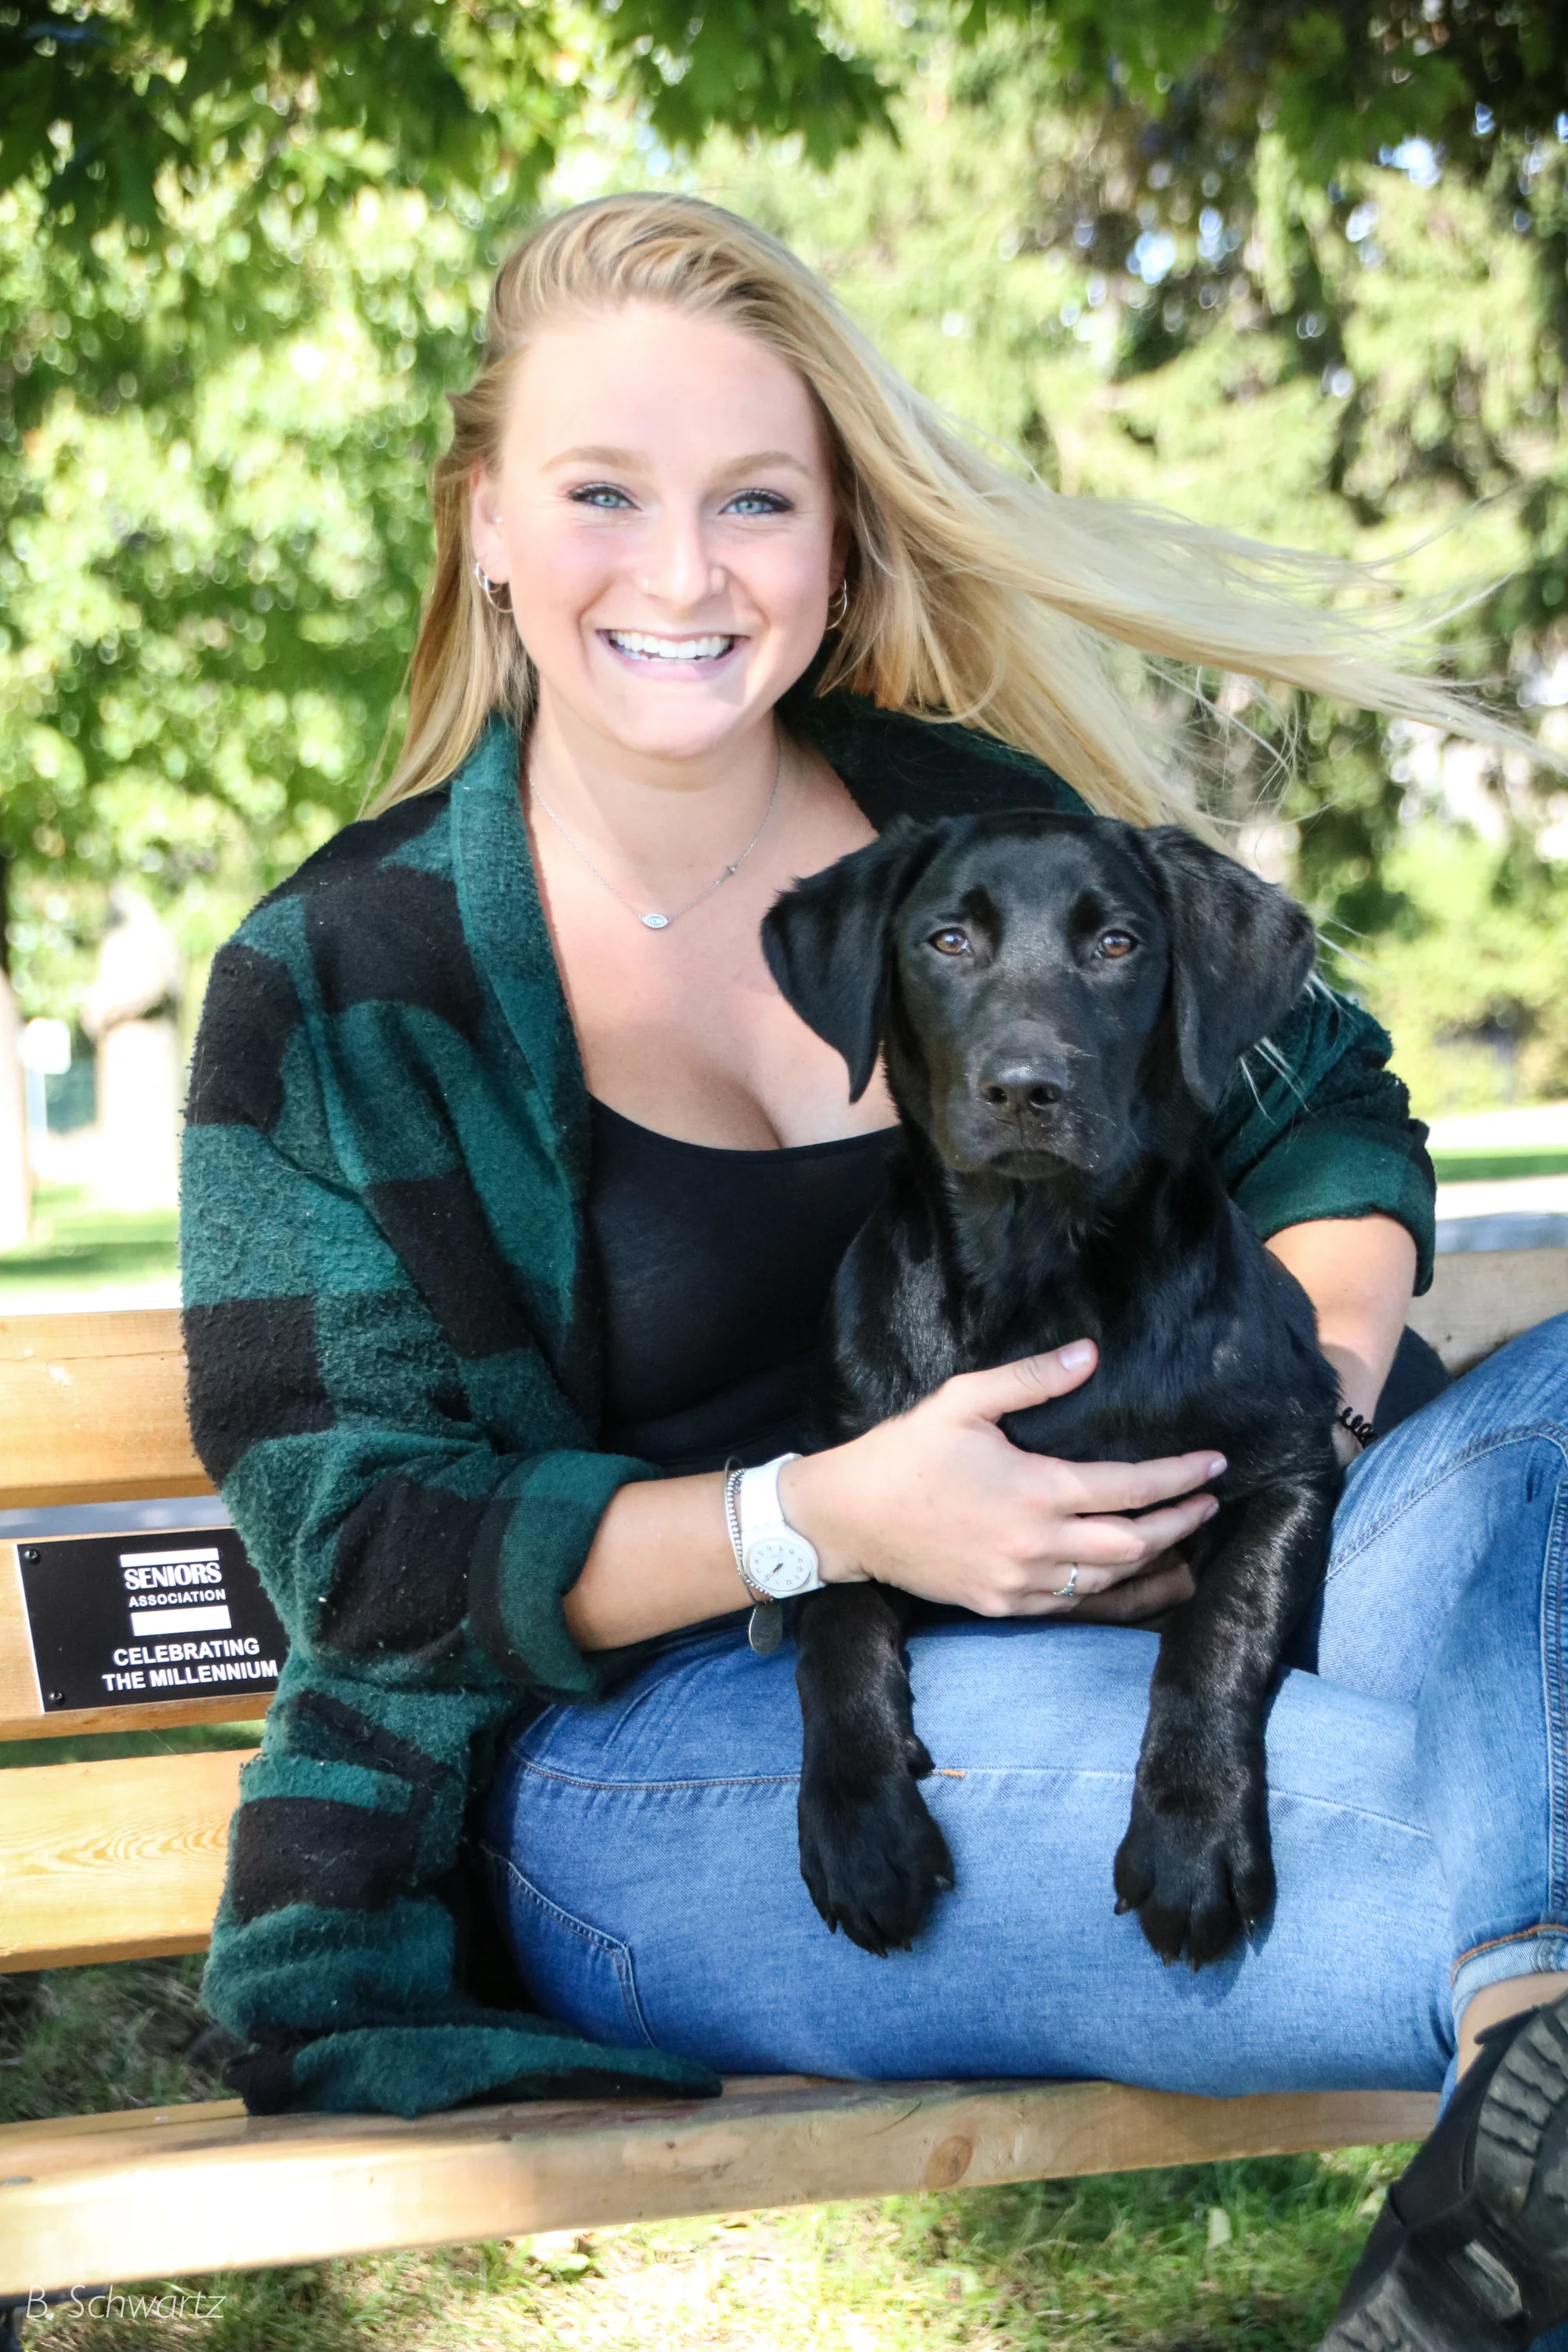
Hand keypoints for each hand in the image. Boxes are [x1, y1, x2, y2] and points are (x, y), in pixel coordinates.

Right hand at [782, 1340, 1223, 1618]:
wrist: (849, 1519)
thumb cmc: (905, 1453)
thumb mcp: (963, 1401)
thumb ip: (1032, 1378)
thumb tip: (1090, 1354)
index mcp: (1036, 1490)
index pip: (1131, 1487)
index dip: (1180, 1477)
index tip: (1214, 1465)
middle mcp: (1037, 1545)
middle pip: (1135, 1542)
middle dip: (1181, 1522)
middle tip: (1210, 1502)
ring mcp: (1021, 1582)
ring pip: (1110, 1579)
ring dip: (1153, 1558)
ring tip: (1179, 1535)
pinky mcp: (1001, 1605)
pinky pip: (1073, 1604)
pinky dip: (1109, 1589)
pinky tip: (1124, 1573)